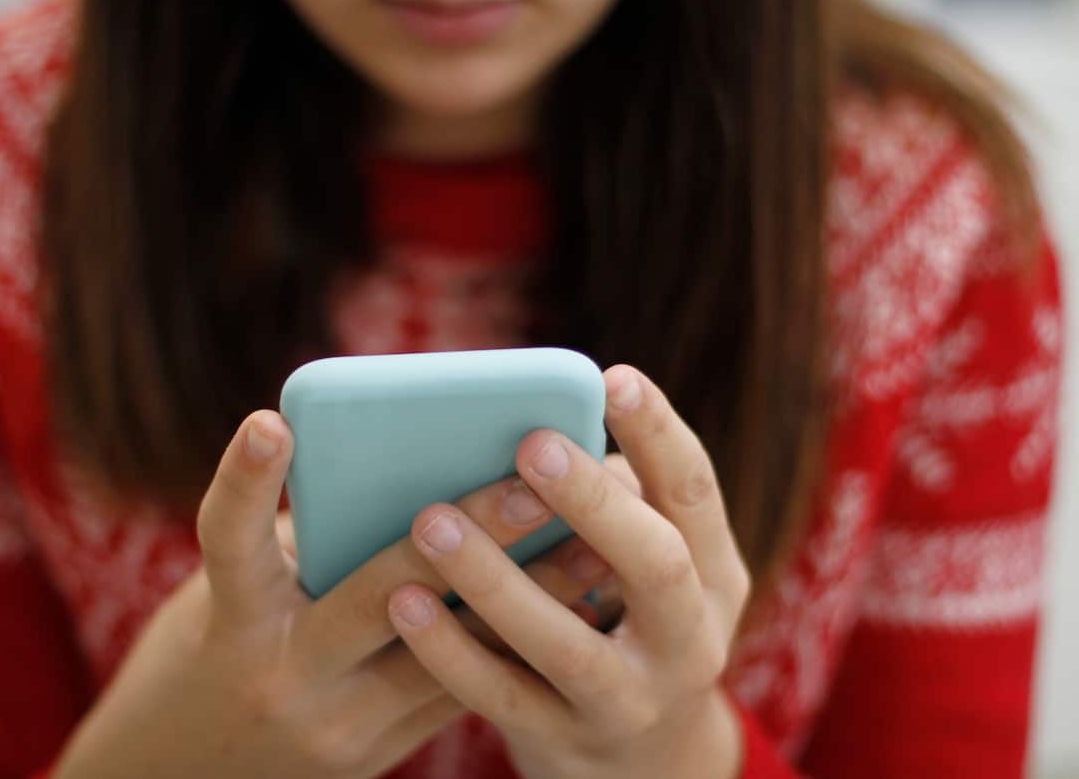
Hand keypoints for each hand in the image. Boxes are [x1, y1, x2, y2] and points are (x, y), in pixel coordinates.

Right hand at [55, 410, 613, 778]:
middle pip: (378, 595)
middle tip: (531, 484)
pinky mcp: (382, 754)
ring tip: (596, 545)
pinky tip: (576, 605)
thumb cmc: (221, 651)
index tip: (272, 421)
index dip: (246, 484)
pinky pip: (459, 691)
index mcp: (233, 623)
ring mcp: (339, 727)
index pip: (230, 545)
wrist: (196, 778)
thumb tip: (420, 474)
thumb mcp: (235, 596)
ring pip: (447, 654)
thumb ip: (310, 543)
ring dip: (526, 596)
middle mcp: (284, 677)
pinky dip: (513, 642)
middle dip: (464, 537)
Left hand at [385, 365, 750, 778]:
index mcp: (714, 575)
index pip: (695, 492)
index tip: (611, 378)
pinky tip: (403, 603)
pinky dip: (450, 650)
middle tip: (530, 443)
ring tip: (430, 521)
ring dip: (495, 579)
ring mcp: (631, 701)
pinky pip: (502, 696)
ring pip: (566, 643)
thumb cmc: (626, 617)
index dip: (658, 434)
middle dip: (593, 502)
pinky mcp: (567, 739)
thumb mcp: (645, 566)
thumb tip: (526, 430)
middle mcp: (689, 640)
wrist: (644, 759)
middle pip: (654, 566)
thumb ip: (609, 504)